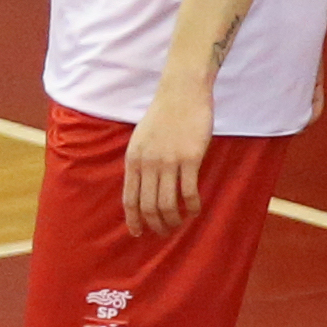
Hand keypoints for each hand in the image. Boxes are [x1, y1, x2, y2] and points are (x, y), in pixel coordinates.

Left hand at [124, 83, 212, 236]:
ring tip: (179, 224)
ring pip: (168, 204)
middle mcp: (148, 164)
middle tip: (165, 232)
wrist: (181, 94)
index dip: (134, 220)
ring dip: (174, 220)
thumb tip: (140, 188)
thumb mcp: (140, 140)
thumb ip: (139, 163)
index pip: (129, 199)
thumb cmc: (163, 116)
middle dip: (156, 225)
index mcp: (133, 160)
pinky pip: (189, 192)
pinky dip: (193, 207)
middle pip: (149, 206)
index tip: (138, 233)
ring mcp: (168, 162)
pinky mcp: (190, 159)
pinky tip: (196, 210)